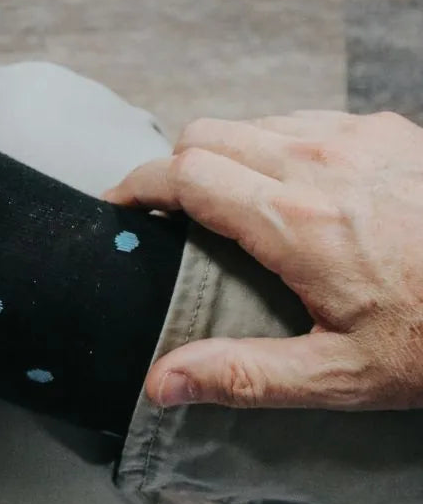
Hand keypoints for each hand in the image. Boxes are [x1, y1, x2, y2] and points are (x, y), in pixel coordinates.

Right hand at [106, 109, 422, 411]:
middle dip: (175, 166)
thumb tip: (162, 382)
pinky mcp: (385, 127)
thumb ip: (245, 374)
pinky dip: (276, 143)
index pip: (183, 172)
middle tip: (172, 211)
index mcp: (294, 221)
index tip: (118, 204)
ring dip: (224, 151)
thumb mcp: (345, 376)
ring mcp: (353, 136)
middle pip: (203, 133)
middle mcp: (315, 162)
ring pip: (250, 121)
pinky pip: (301, 120)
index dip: (137, 183)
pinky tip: (297, 185)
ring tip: (233, 200)